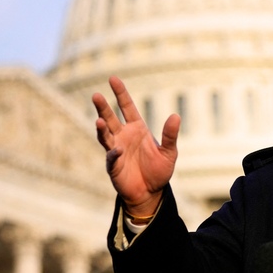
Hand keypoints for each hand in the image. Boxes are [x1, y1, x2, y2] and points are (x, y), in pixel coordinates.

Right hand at [92, 76, 178, 216]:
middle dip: (103, 107)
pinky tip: (117, 150)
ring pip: (105, 135)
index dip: (120, 93)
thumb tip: (175, 116)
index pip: (127, 107)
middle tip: (96, 95)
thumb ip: (170, 135)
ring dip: (101, 128)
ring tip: (99, 120)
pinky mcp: (114, 165)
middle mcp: (124, 136)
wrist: (151, 193)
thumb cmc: (159, 171)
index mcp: (137, 129)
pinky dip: (113, 153)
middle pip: (111, 117)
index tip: (112, 78)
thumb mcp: (169, 153)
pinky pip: (112, 157)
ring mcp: (116, 149)